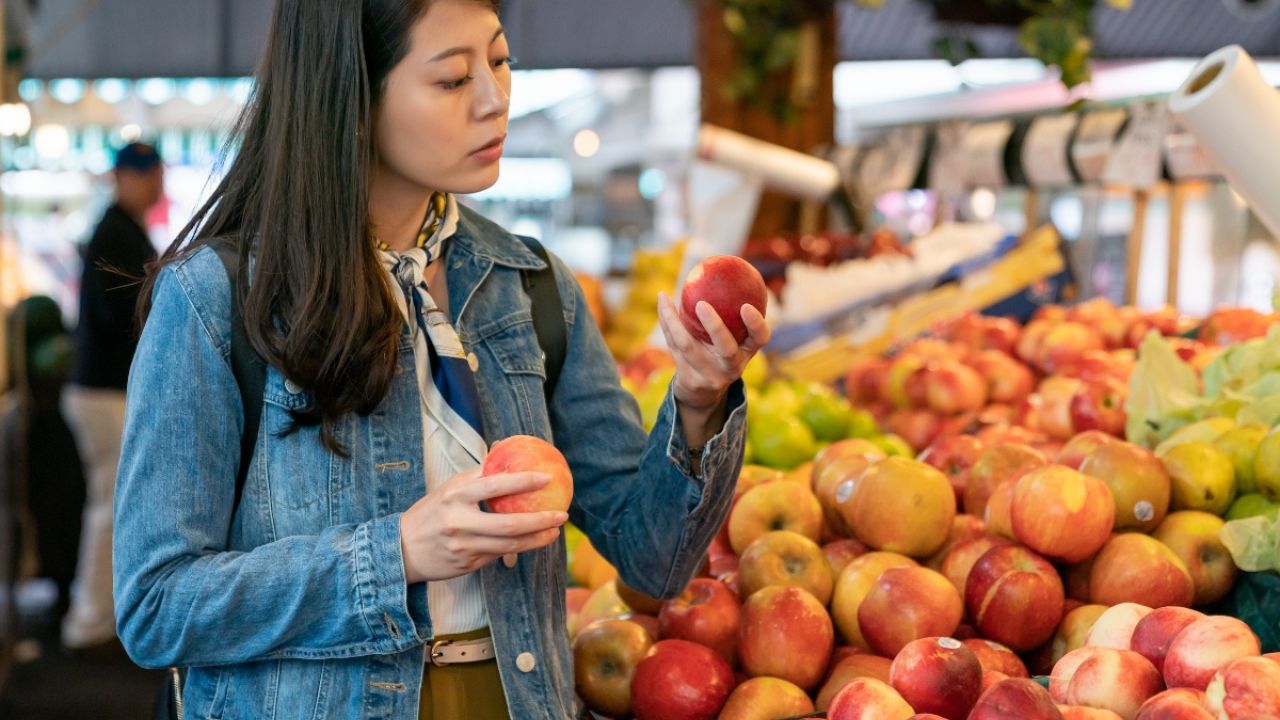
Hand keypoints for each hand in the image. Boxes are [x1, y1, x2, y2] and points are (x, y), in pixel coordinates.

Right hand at [399, 468, 567, 583]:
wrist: (402, 549)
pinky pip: (499, 555)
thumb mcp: (450, 488)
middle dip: (539, 520)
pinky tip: (534, 541)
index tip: (546, 478)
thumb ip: (478, 474)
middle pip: (508, 524)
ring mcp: (463, 546)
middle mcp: (459, 521)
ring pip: (509, 545)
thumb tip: (506, 449)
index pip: (494, 485)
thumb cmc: (433, 511)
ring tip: (555, 530)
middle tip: (561, 514)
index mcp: (455, 495)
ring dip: (536, 539)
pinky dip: (518, 548)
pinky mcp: (467, 564)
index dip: (522, 481)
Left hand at [656, 292, 769, 413]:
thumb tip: (727, 267)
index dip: (755, 324)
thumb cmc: (719, 352)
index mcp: (748, 352)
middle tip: (702, 304)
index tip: (746, 306)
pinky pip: (673, 346)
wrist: (701, 392)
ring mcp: (711, 376)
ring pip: (688, 346)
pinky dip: (666, 322)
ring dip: (674, 321)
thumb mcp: (733, 338)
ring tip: (666, 298)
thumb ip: (733, 312)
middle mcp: (733, 367)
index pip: (760, 338)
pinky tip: (663, 301)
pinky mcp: (690, 379)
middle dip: (715, 327)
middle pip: (726, 348)